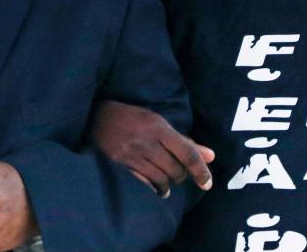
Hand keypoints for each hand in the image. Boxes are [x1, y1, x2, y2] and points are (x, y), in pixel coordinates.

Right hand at [92, 101, 214, 197]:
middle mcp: (146, 142)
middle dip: (181, 176)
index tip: (207, 184)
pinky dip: (154, 188)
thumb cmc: (131, 118)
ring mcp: (132, 155)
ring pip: (161, 179)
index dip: (200, 171)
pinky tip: (155, 188)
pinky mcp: (120, 165)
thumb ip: (183, 141)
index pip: (187, 153)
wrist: (95, 117)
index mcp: (158, 127)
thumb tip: (211, 156)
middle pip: (175, 170)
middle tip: (178, 174)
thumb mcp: (157, 122)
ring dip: (168, 184)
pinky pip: (144, 184)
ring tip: (167, 184)